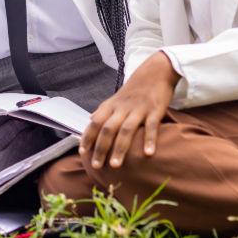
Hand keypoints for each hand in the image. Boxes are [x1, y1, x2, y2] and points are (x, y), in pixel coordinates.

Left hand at [80, 52, 179, 170]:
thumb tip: (90, 118)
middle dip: (101, 148)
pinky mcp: (155, 110)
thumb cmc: (135, 88)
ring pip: (126, 130)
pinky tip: (148, 154)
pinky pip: (151, 127)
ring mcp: (138, 109)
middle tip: (97, 166)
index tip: (82, 152)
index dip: (88, 137)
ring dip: (120, 148)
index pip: (96, 123)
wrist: (155, 71)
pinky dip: (149, 140)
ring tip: (115, 165)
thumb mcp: (116, 97)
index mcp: (112, 106)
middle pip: (108, 129)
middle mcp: (123, 108)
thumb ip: (103, 108)